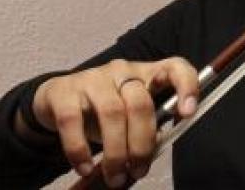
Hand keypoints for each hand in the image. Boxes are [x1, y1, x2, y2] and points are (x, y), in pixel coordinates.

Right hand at [19, 57, 198, 186]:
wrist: (55, 100)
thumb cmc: (103, 111)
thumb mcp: (129, 116)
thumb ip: (145, 128)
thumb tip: (151, 153)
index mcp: (148, 74)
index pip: (175, 67)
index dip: (186, 87)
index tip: (188, 113)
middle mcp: (123, 71)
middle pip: (140, 103)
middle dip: (142, 143)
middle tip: (138, 170)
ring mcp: (93, 78)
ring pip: (111, 113)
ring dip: (115, 152)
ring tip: (115, 177)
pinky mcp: (64, 91)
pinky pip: (72, 121)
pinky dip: (80, 149)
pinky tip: (85, 168)